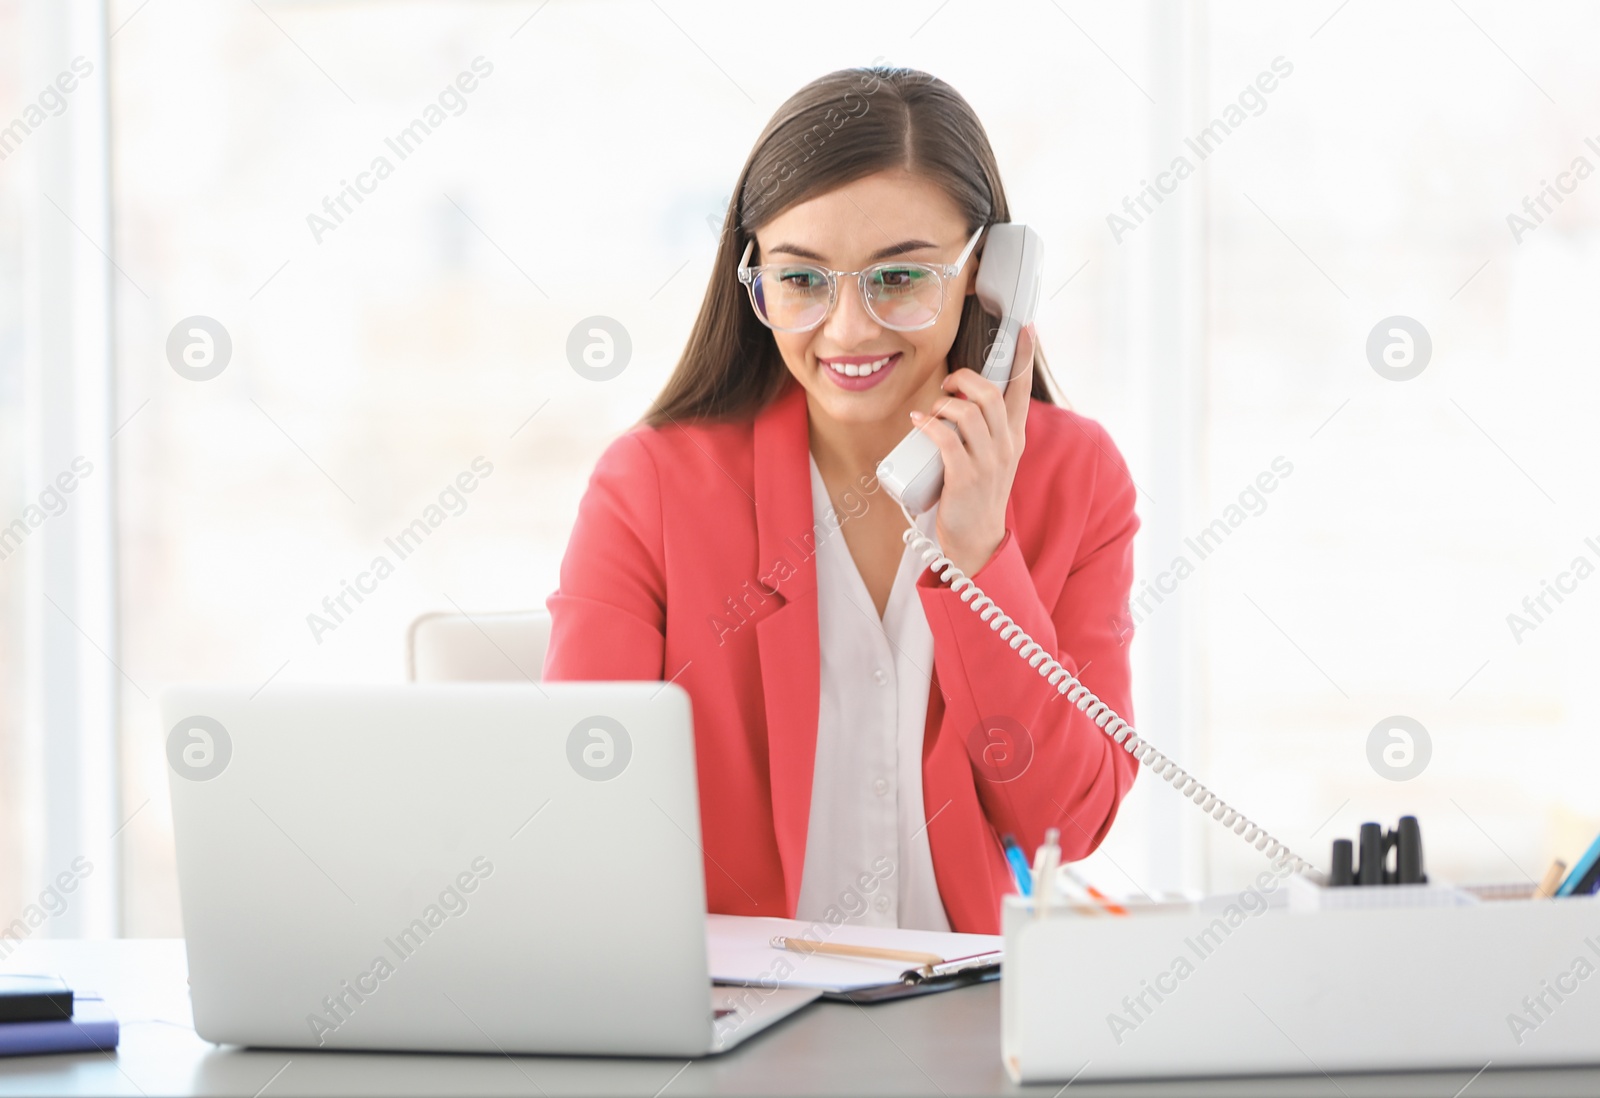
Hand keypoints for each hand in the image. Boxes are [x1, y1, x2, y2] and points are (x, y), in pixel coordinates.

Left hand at [908, 323, 1035, 575]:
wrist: (976, 539)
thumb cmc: (976, 494)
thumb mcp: (991, 458)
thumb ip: (983, 431)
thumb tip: (960, 400)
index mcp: (1014, 438)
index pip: (1022, 391)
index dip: (1023, 358)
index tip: (1026, 329)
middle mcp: (1005, 446)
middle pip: (991, 394)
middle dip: (965, 378)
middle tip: (947, 385)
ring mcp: (988, 462)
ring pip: (969, 413)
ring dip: (944, 403)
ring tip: (931, 410)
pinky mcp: (965, 477)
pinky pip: (946, 439)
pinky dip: (929, 424)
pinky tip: (918, 421)